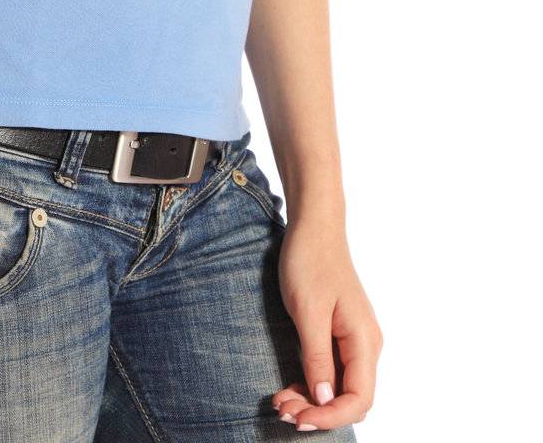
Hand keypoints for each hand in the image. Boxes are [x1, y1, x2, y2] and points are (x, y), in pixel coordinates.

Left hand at [271, 215, 381, 430]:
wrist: (314, 227)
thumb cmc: (310, 261)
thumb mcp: (308, 311)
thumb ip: (317, 358)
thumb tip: (325, 400)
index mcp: (364, 341)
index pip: (359, 399)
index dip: (331, 417)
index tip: (299, 420)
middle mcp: (365, 345)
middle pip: (351, 398)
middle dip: (319, 412)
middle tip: (282, 411)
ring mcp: (354, 341)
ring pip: (339, 388)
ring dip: (313, 401)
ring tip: (280, 403)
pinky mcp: (340, 335)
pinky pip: (331, 372)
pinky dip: (312, 385)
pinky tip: (288, 388)